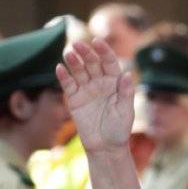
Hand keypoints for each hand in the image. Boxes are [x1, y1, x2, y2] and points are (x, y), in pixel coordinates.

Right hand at [56, 39, 134, 154]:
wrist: (105, 147)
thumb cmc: (119, 130)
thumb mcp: (125, 111)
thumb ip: (126, 93)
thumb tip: (127, 74)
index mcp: (116, 83)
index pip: (109, 63)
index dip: (104, 51)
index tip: (97, 41)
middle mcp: (101, 83)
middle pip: (92, 63)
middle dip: (86, 53)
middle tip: (78, 44)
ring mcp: (87, 90)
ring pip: (79, 71)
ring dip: (73, 62)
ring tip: (68, 54)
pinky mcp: (75, 99)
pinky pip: (68, 85)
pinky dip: (63, 76)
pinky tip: (59, 68)